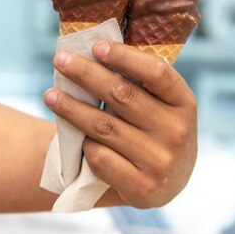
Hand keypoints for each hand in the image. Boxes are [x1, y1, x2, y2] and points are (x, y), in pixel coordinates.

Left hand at [43, 40, 197, 208]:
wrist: (168, 181)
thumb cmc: (155, 128)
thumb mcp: (162, 105)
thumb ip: (139, 82)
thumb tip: (93, 51)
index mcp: (184, 103)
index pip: (157, 72)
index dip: (125, 57)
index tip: (96, 46)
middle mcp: (176, 131)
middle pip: (122, 95)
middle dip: (86, 74)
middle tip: (60, 59)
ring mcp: (160, 161)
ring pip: (103, 126)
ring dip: (71, 108)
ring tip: (50, 95)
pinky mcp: (142, 187)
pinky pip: (100, 157)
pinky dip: (84, 145)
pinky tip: (75, 138)